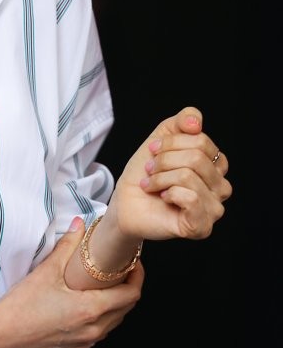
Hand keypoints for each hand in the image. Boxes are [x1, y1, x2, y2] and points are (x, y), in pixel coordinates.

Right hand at [0, 220, 142, 347]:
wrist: (2, 338)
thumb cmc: (22, 307)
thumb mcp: (46, 271)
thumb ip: (66, 246)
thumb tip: (79, 225)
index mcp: (91, 310)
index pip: (131, 295)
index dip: (138, 276)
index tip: (134, 262)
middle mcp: (94, 329)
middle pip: (126, 309)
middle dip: (129, 287)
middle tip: (122, 268)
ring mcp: (87, 341)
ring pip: (115, 321)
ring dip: (117, 302)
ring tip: (107, 283)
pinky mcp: (77, 347)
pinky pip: (101, 330)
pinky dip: (104, 315)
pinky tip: (89, 301)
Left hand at [109, 106, 231, 241]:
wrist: (126, 202)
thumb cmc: (146, 172)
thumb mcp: (162, 138)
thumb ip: (182, 121)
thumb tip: (196, 122)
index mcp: (214, 165)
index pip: (201, 141)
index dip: (171, 142)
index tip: (153, 150)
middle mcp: (220, 187)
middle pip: (197, 158)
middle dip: (164, 160)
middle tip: (150, 169)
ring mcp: (213, 208)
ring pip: (191, 176)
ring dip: (161, 177)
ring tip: (151, 184)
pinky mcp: (202, 226)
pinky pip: (192, 198)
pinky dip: (170, 193)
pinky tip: (163, 197)